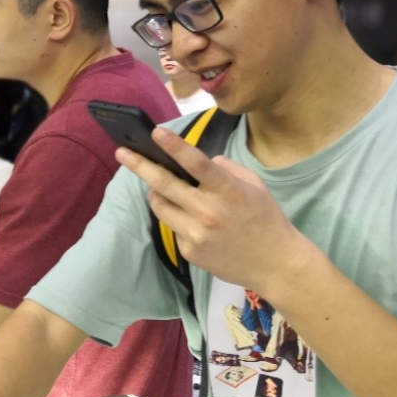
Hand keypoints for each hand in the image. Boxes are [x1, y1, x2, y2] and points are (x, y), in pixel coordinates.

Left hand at [117, 127, 310, 295]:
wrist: (275, 264)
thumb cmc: (266, 218)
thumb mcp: (254, 185)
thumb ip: (225, 169)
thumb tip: (200, 161)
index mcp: (228, 190)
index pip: (196, 163)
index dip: (173, 146)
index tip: (154, 132)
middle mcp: (208, 211)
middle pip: (163, 184)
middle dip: (139, 165)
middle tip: (121, 152)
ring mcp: (196, 233)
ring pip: (160, 205)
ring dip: (155, 192)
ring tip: (157, 186)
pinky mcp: (189, 251)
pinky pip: (172, 226)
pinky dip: (176, 218)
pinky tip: (191, 220)